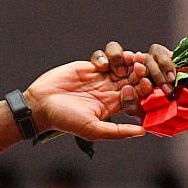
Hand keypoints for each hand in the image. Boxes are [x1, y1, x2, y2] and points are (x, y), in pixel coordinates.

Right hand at [24, 45, 146, 141]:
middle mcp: (109, 90)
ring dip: (125, 60)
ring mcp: (99, 77)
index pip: (136, 95)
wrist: (41, 104)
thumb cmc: (65, 120)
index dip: (144, 88)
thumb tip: (143, 132)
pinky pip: (104, 56)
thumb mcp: (93, 129)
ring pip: (121, 63)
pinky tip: (100, 64)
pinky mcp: (88, 65)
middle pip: (132, 77)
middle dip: (139, 71)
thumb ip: (118, 131)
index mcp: (113, 106)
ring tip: (125, 60)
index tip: (146, 83)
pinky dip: (106, 56)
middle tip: (140, 67)